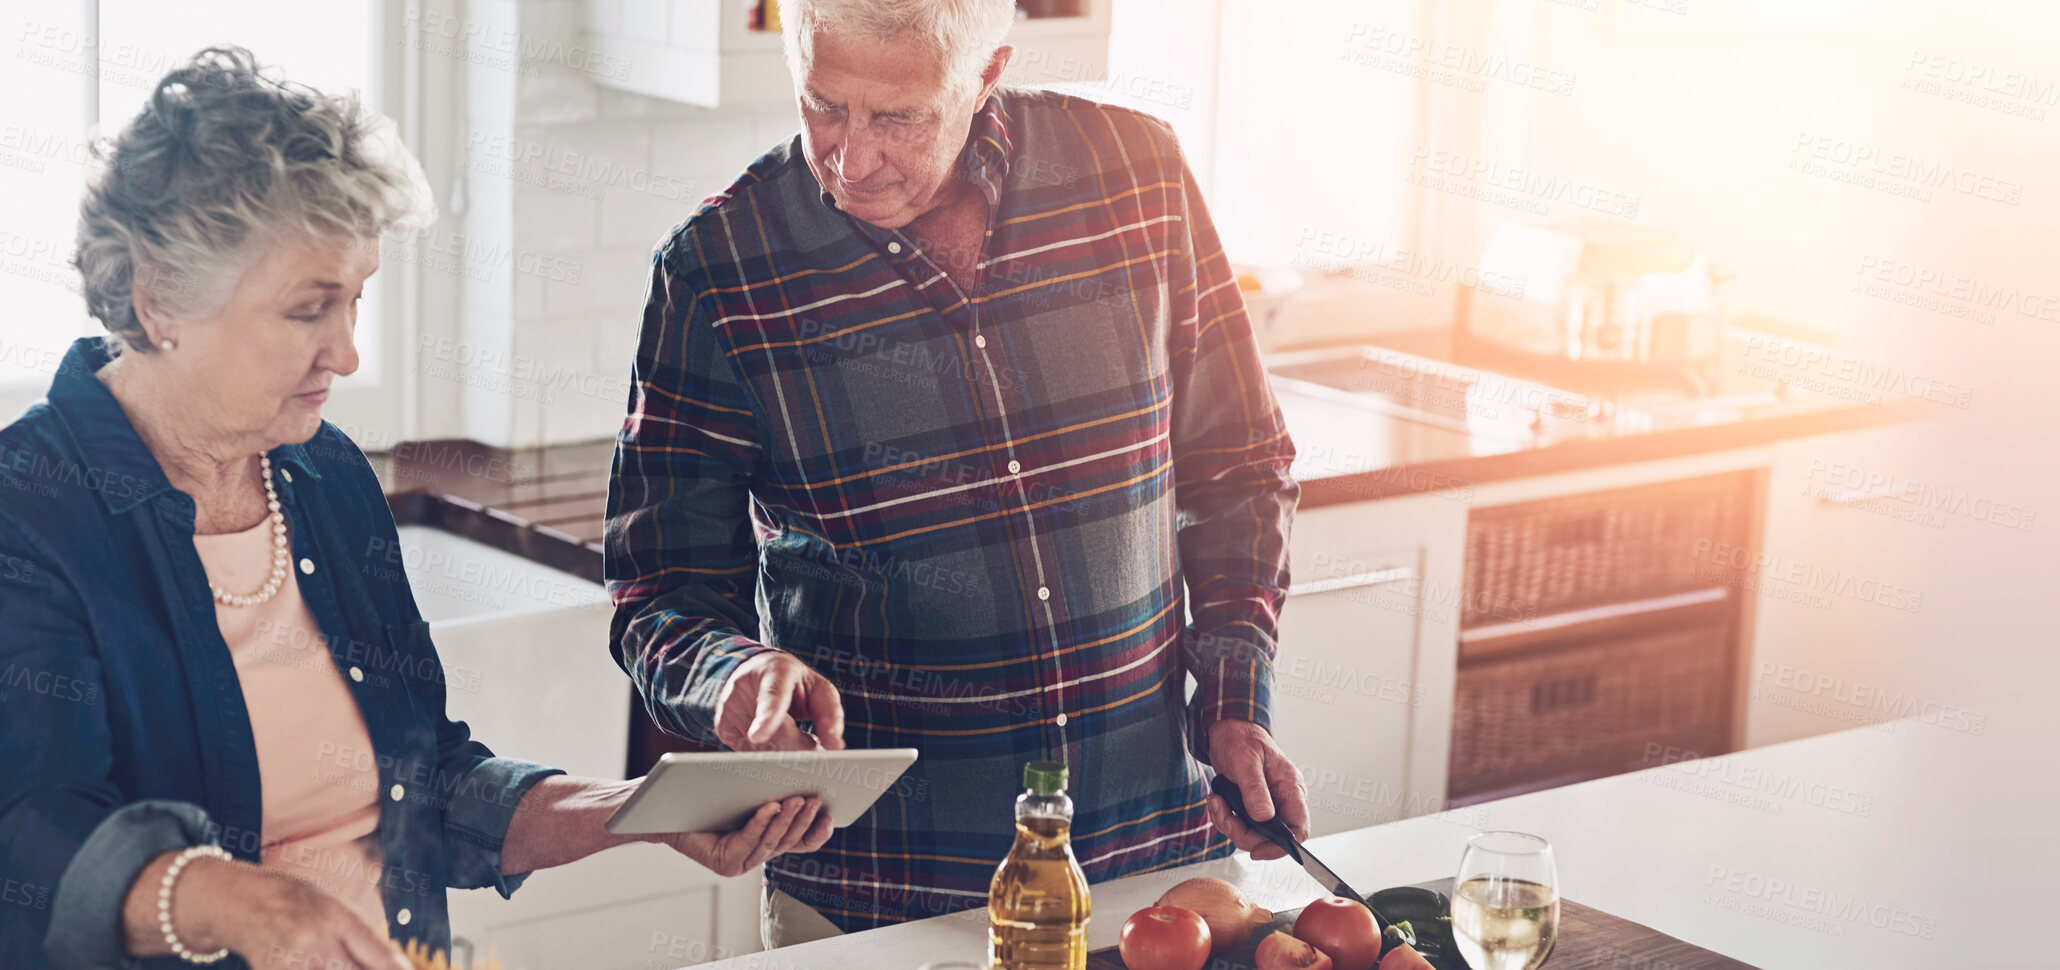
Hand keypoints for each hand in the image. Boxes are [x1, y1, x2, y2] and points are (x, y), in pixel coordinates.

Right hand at [132, 857, 409, 969]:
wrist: (239, 900)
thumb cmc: (295, 902)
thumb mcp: (334, 907)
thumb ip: (363, 938)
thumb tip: (396, 966)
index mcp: (336, 916)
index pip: (376, 954)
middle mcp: (314, 939)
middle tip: (367, 967)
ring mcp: (289, 961)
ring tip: (337, 964)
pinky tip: (322, 965)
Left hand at [660, 795, 834, 876]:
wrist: (667, 805)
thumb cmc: (709, 794)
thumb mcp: (750, 792)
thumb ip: (775, 794)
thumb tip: (805, 777)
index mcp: (767, 839)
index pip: (801, 842)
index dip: (817, 832)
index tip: (831, 815)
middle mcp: (757, 854)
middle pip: (789, 840)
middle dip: (804, 820)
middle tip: (816, 798)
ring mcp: (741, 861)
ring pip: (771, 842)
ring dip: (787, 820)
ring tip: (798, 799)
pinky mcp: (725, 863)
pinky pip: (748, 841)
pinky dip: (761, 823)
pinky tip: (770, 807)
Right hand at [715, 651, 844, 750]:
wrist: (755, 672)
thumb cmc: (793, 683)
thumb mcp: (817, 688)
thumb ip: (830, 714)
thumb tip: (835, 746)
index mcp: (773, 672)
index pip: (770, 697)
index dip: (766, 717)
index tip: (758, 736)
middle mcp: (743, 689)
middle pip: (770, 733)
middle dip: (799, 747)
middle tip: (815, 747)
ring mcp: (729, 710)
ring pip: (760, 749)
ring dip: (785, 754)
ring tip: (796, 737)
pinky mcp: (723, 729)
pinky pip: (750, 755)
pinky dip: (768, 755)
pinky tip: (776, 742)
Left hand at [1201, 719, 1309, 861]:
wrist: (1226, 729)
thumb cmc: (1241, 738)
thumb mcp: (1246, 761)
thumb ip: (1255, 789)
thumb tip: (1263, 817)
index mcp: (1291, 788)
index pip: (1299, 828)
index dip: (1282, 846)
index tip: (1257, 850)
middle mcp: (1282, 799)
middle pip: (1272, 837)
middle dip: (1244, 834)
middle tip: (1226, 817)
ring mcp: (1267, 804)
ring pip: (1253, 834)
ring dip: (1230, 824)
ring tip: (1217, 802)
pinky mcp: (1251, 805)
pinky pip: (1240, 825)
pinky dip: (1225, 818)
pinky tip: (1217, 800)